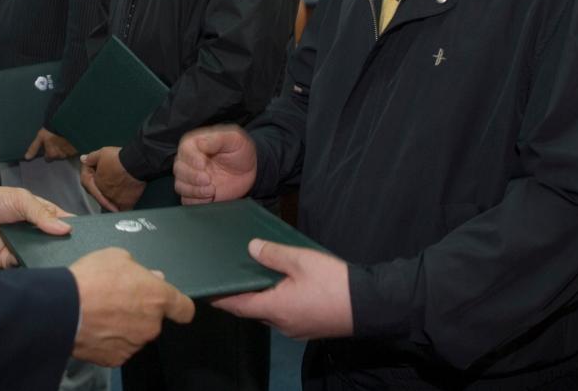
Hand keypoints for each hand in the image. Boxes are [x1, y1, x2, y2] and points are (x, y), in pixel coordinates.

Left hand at [0, 185, 71, 268]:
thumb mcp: (21, 199)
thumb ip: (42, 214)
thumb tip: (66, 229)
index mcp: (40, 215)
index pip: (62, 223)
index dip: (74, 229)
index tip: (89, 237)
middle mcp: (34, 233)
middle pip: (54, 244)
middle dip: (64, 248)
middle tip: (79, 254)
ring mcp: (23, 248)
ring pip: (42, 257)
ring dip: (49, 259)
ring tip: (64, 264)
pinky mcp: (9, 262)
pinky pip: (24, 267)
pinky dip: (31, 267)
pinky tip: (41, 269)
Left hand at [24, 128, 77, 160]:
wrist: (65, 121)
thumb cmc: (52, 128)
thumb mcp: (41, 137)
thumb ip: (34, 148)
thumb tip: (27, 158)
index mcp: (51, 154)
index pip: (48, 158)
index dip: (48, 151)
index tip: (49, 145)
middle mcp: (61, 155)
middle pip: (57, 156)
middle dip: (57, 150)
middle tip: (57, 140)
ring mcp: (70, 152)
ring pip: (65, 154)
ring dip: (65, 148)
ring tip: (64, 139)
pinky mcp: (77, 149)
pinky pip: (74, 150)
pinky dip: (72, 146)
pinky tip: (70, 140)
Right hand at [69, 248, 194, 366]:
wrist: (63, 308)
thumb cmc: (92, 278)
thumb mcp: (117, 256)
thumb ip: (139, 268)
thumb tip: (151, 278)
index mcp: (158, 297)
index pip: (185, 309)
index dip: (179, 306)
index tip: (172, 306)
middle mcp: (152, 324)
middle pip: (154, 320)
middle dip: (141, 311)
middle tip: (118, 299)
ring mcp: (135, 344)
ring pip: (136, 334)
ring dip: (125, 326)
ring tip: (102, 313)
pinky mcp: (117, 358)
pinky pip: (119, 347)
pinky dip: (110, 340)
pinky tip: (96, 328)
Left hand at [79, 147, 144, 211]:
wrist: (136, 164)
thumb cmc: (119, 159)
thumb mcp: (102, 153)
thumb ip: (91, 158)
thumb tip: (83, 159)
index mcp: (95, 182)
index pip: (86, 182)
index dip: (88, 175)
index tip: (93, 171)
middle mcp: (103, 193)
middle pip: (98, 193)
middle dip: (99, 188)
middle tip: (105, 181)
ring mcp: (114, 199)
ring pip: (109, 203)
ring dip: (109, 199)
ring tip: (114, 193)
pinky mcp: (126, 203)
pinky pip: (121, 210)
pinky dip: (120, 208)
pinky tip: (120, 206)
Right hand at [173, 125, 256, 204]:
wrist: (249, 171)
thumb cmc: (241, 151)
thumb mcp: (235, 138)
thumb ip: (218, 138)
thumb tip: (200, 143)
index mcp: (196, 144)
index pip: (184, 149)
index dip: (192, 159)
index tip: (203, 165)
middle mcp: (189, 161)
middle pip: (179, 169)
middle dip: (193, 177)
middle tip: (209, 180)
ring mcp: (191, 178)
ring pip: (180, 185)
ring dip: (194, 190)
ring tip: (211, 191)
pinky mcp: (195, 193)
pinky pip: (186, 200)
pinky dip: (196, 201)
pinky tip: (209, 198)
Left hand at [212, 239, 352, 339]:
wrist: (371, 306)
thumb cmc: (334, 283)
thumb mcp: (301, 260)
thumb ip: (273, 254)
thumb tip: (251, 248)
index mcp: (274, 308)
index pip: (237, 305)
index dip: (220, 297)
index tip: (205, 289)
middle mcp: (281, 324)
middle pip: (251, 309)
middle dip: (239, 295)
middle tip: (228, 276)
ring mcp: (295, 328)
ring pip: (268, 312)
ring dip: (259, 297)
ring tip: (251, 277)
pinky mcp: (308, 327)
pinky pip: (283, 314)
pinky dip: (275, 301)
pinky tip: (279, 285)